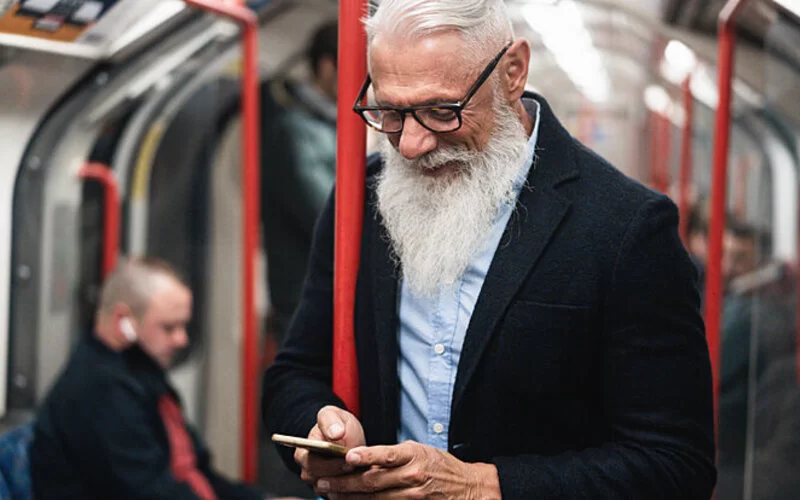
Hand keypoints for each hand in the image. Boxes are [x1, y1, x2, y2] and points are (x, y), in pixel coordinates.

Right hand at [295, 406, 365, 486]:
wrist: (345, 436)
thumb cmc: (337, 425)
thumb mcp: (334, 415)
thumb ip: (331, 421)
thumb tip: (335, 433)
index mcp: (303, 451)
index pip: (310, 462)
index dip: (329, 463)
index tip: (346, 457)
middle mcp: (307, 468)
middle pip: (318, 479)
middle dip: (338, 472)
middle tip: (355, 465)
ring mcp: (317, 481)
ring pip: (329, 489)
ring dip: (345, 481)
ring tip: (359, 470)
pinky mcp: (330, 490)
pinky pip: (338, 494)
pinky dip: (349, 487)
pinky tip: (359, 477)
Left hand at [314, 441, 500, 498]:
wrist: (468, 488)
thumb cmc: (439, 466)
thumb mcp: (418, 451)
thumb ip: (392, 456)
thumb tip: (358, 459)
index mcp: (414, 455)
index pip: (386, 455)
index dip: (366, 456)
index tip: (347, 457)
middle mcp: (413, 476)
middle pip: (373, 481)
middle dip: (345, 483)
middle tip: (323, 482)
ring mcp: (413, 496)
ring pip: (374, 499)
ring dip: (349, 498)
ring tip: (330, 495)